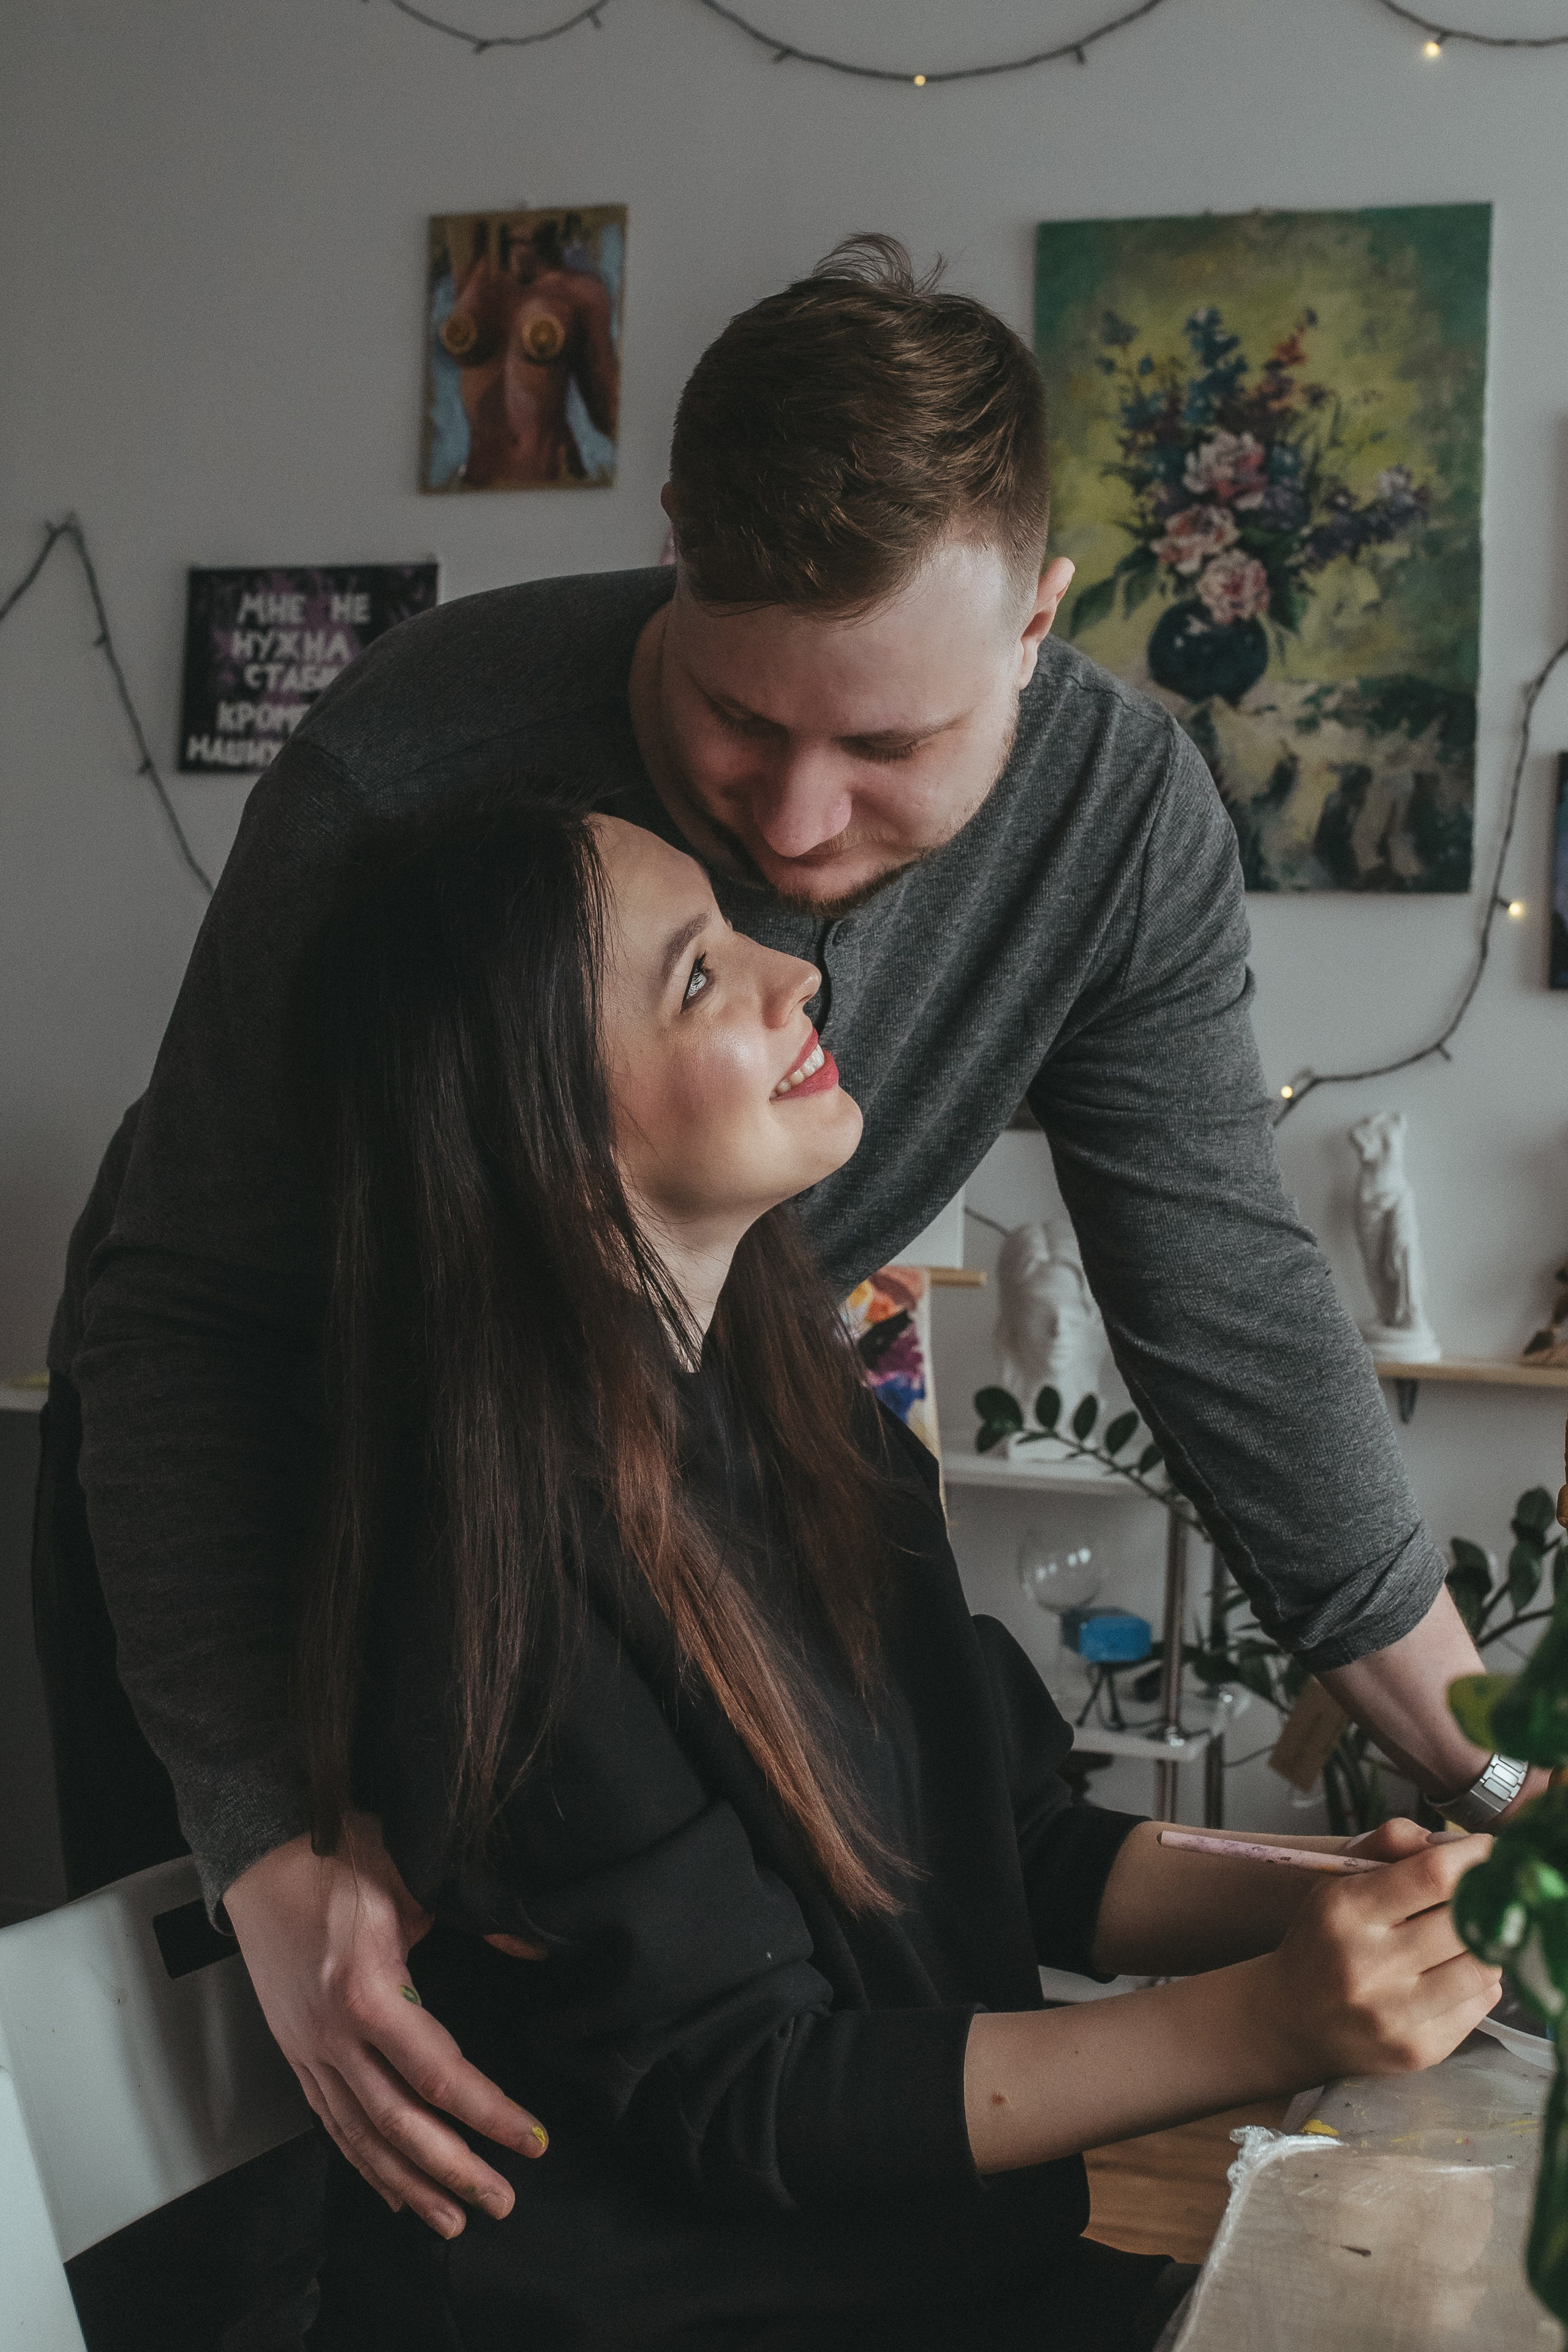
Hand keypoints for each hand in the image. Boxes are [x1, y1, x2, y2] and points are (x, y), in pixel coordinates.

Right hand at [224, 1813, 547, 2236]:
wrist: (261, 1854)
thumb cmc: (339, 1858)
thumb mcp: (414, 1879)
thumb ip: (474, 1919)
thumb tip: (531, 1946)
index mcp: (367, 1991)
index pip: (440, 2073)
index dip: (490, 2113)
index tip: (533, 2141)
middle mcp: (333, 2034)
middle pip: (399, 2123)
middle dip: (454, 2170)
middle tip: (501, 2202)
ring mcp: (308, 2048)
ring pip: (360, 2136)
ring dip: (409, 2184)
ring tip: (452, 2221)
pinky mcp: (295, 2050)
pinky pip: (331, 2121)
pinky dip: (362, 2162)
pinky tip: (391, 2189)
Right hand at [1250, 1830, 1502, 2082]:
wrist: (1290, 2020)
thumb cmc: (1324, 1939)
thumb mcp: (1339, 1880)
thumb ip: (1392, 1844)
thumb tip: (1457, 1844)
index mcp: (1345, 1910)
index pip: (1432, 1876)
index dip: (1473, 1857)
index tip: (1488, 1849)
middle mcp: (1367, 1964)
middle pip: (1464, 1921)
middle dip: (1485, 1900)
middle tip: (1487, 1891)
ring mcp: (1395, 2014)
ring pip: (1482, 1967)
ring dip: (1487, 1943)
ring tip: (1468, 1935)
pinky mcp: (1418, 2050)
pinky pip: (1480, 2006)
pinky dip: (1479, 1983)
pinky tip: (1455, 1973)